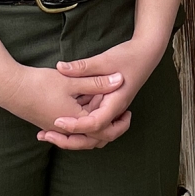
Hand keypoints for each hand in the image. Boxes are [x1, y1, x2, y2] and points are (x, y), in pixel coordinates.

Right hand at [0, 63, 128, 149]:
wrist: (9, 88)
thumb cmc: (40, 83)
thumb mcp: (72, 80)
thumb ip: (97, 82)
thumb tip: (120, 79)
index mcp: (75, 121)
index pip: (103, 131)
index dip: (119, 124)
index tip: (129, 113)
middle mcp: (66, 130)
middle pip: (94, 139)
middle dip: (110, 130)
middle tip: (124, 118)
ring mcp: (56, 128)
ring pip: (82, 135)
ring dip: (95, 127)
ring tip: (108, 113)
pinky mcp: (49, 122)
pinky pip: (71, 129)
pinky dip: (82, 124)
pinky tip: (86, 110)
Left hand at [38, 36, 167, 149]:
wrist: (146, 54)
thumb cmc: (127, 56)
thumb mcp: (104, 60)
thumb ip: (82, 66)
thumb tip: (60, 67)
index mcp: (115, 103)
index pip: (95, 123)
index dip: (75, 125)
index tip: (57, 121)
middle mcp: (114, 112)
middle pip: (95, 138)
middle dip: (71, 141)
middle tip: (48, 135)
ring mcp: (111, 111)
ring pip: (95, 135)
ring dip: (74, 138)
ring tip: (50, 133)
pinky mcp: (106, 107)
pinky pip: (93, 125)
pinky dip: (79, 128)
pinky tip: (61, 121)